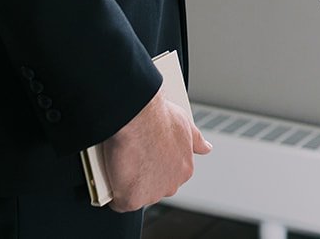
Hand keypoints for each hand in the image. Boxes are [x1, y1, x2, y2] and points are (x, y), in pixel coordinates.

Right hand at [102, 85, 209, 211]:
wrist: (138, 116)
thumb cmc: (159, 117)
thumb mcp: (185, 125)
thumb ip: (196, 141)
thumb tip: (207, 148)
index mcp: (184, 169)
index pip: (168, 176)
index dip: (154, 166)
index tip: (145, 155)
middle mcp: (171, 185)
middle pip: (153, 188)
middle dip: (142, 176)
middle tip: (132, 156)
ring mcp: (151, 194)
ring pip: (137, 195)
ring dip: (128, 183)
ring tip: (122, 161)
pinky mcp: (131, 199)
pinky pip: (119, 203)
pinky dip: (114, 194)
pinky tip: (112, 178)